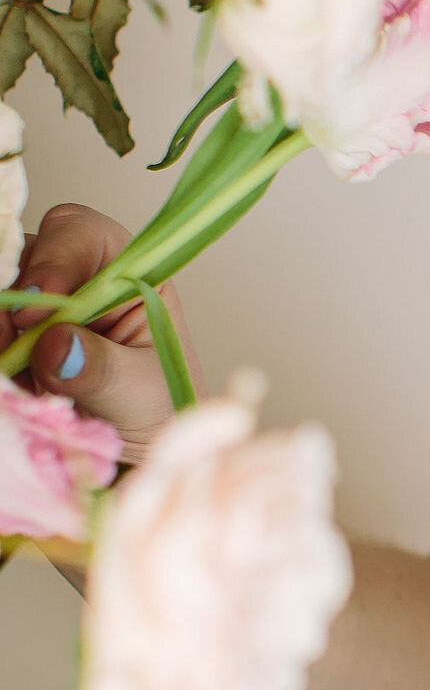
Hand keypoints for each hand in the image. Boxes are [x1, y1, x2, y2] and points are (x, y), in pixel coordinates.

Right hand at [2, 203, 194, 458]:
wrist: (134, 457)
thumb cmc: (154, 413)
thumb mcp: (140, 394)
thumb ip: (101, 369)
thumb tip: (56, 344)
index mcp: (123, 274)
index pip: (79, 232)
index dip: (55, 258)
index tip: (39, 304)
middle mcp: (74, 280)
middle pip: (21, 257)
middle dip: (12, 299)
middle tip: (11, 345)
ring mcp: (35, 309)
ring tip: (17, 378)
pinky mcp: (10, 337)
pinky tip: (10, 383)